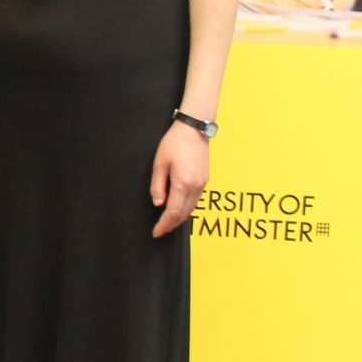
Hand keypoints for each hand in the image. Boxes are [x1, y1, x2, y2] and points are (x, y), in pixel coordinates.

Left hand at [149, 120, 206, 237]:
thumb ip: (158, 185)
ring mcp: (202, 184)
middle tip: (160, 231)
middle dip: (171, 225)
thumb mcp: (159, 164)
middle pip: (184, 214)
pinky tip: (178, 209)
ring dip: (179, 218)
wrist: (194, 130)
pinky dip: (186, 209)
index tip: (156, 232)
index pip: (173, 212)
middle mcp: (196, 187)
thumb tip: (158, 203)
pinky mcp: (205, 180)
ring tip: (167, 223)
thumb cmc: (174, 143)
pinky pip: (195, 201)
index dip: (164, 224)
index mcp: (183, 183)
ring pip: (191, 209)